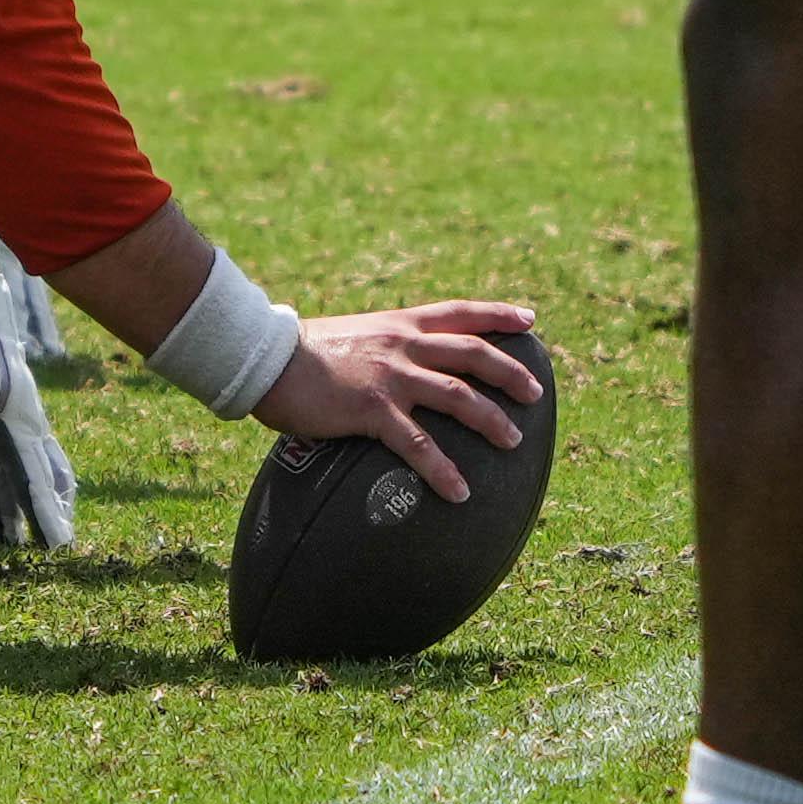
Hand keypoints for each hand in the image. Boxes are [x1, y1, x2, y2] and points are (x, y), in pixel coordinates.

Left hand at [0, 264, 78, 544]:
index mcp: (19, 417)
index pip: (37, 476)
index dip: (47, 513)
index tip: (61, 546)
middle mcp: (11, 419)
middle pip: (30, 476)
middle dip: (36, 513)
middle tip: (46, 549)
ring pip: (2, 469)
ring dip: (2, 504)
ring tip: (2, 542)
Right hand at [253, 301, 549, 500]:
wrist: (266, 357)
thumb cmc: (301, 352)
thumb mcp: (353, 335)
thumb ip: (381, 346)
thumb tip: (393, 366)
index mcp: (399, 324)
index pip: (460, 312)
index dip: (498, 314)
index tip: (529, 319)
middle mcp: (403, 344)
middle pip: (472, 353)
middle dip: (510, 372)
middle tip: (536, 393)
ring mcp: (391, 375)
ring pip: (458, 396)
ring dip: (491, 420)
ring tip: (513, 441)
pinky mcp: (373, 409)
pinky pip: (418, 444)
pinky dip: (443, 470)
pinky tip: (460, 491)